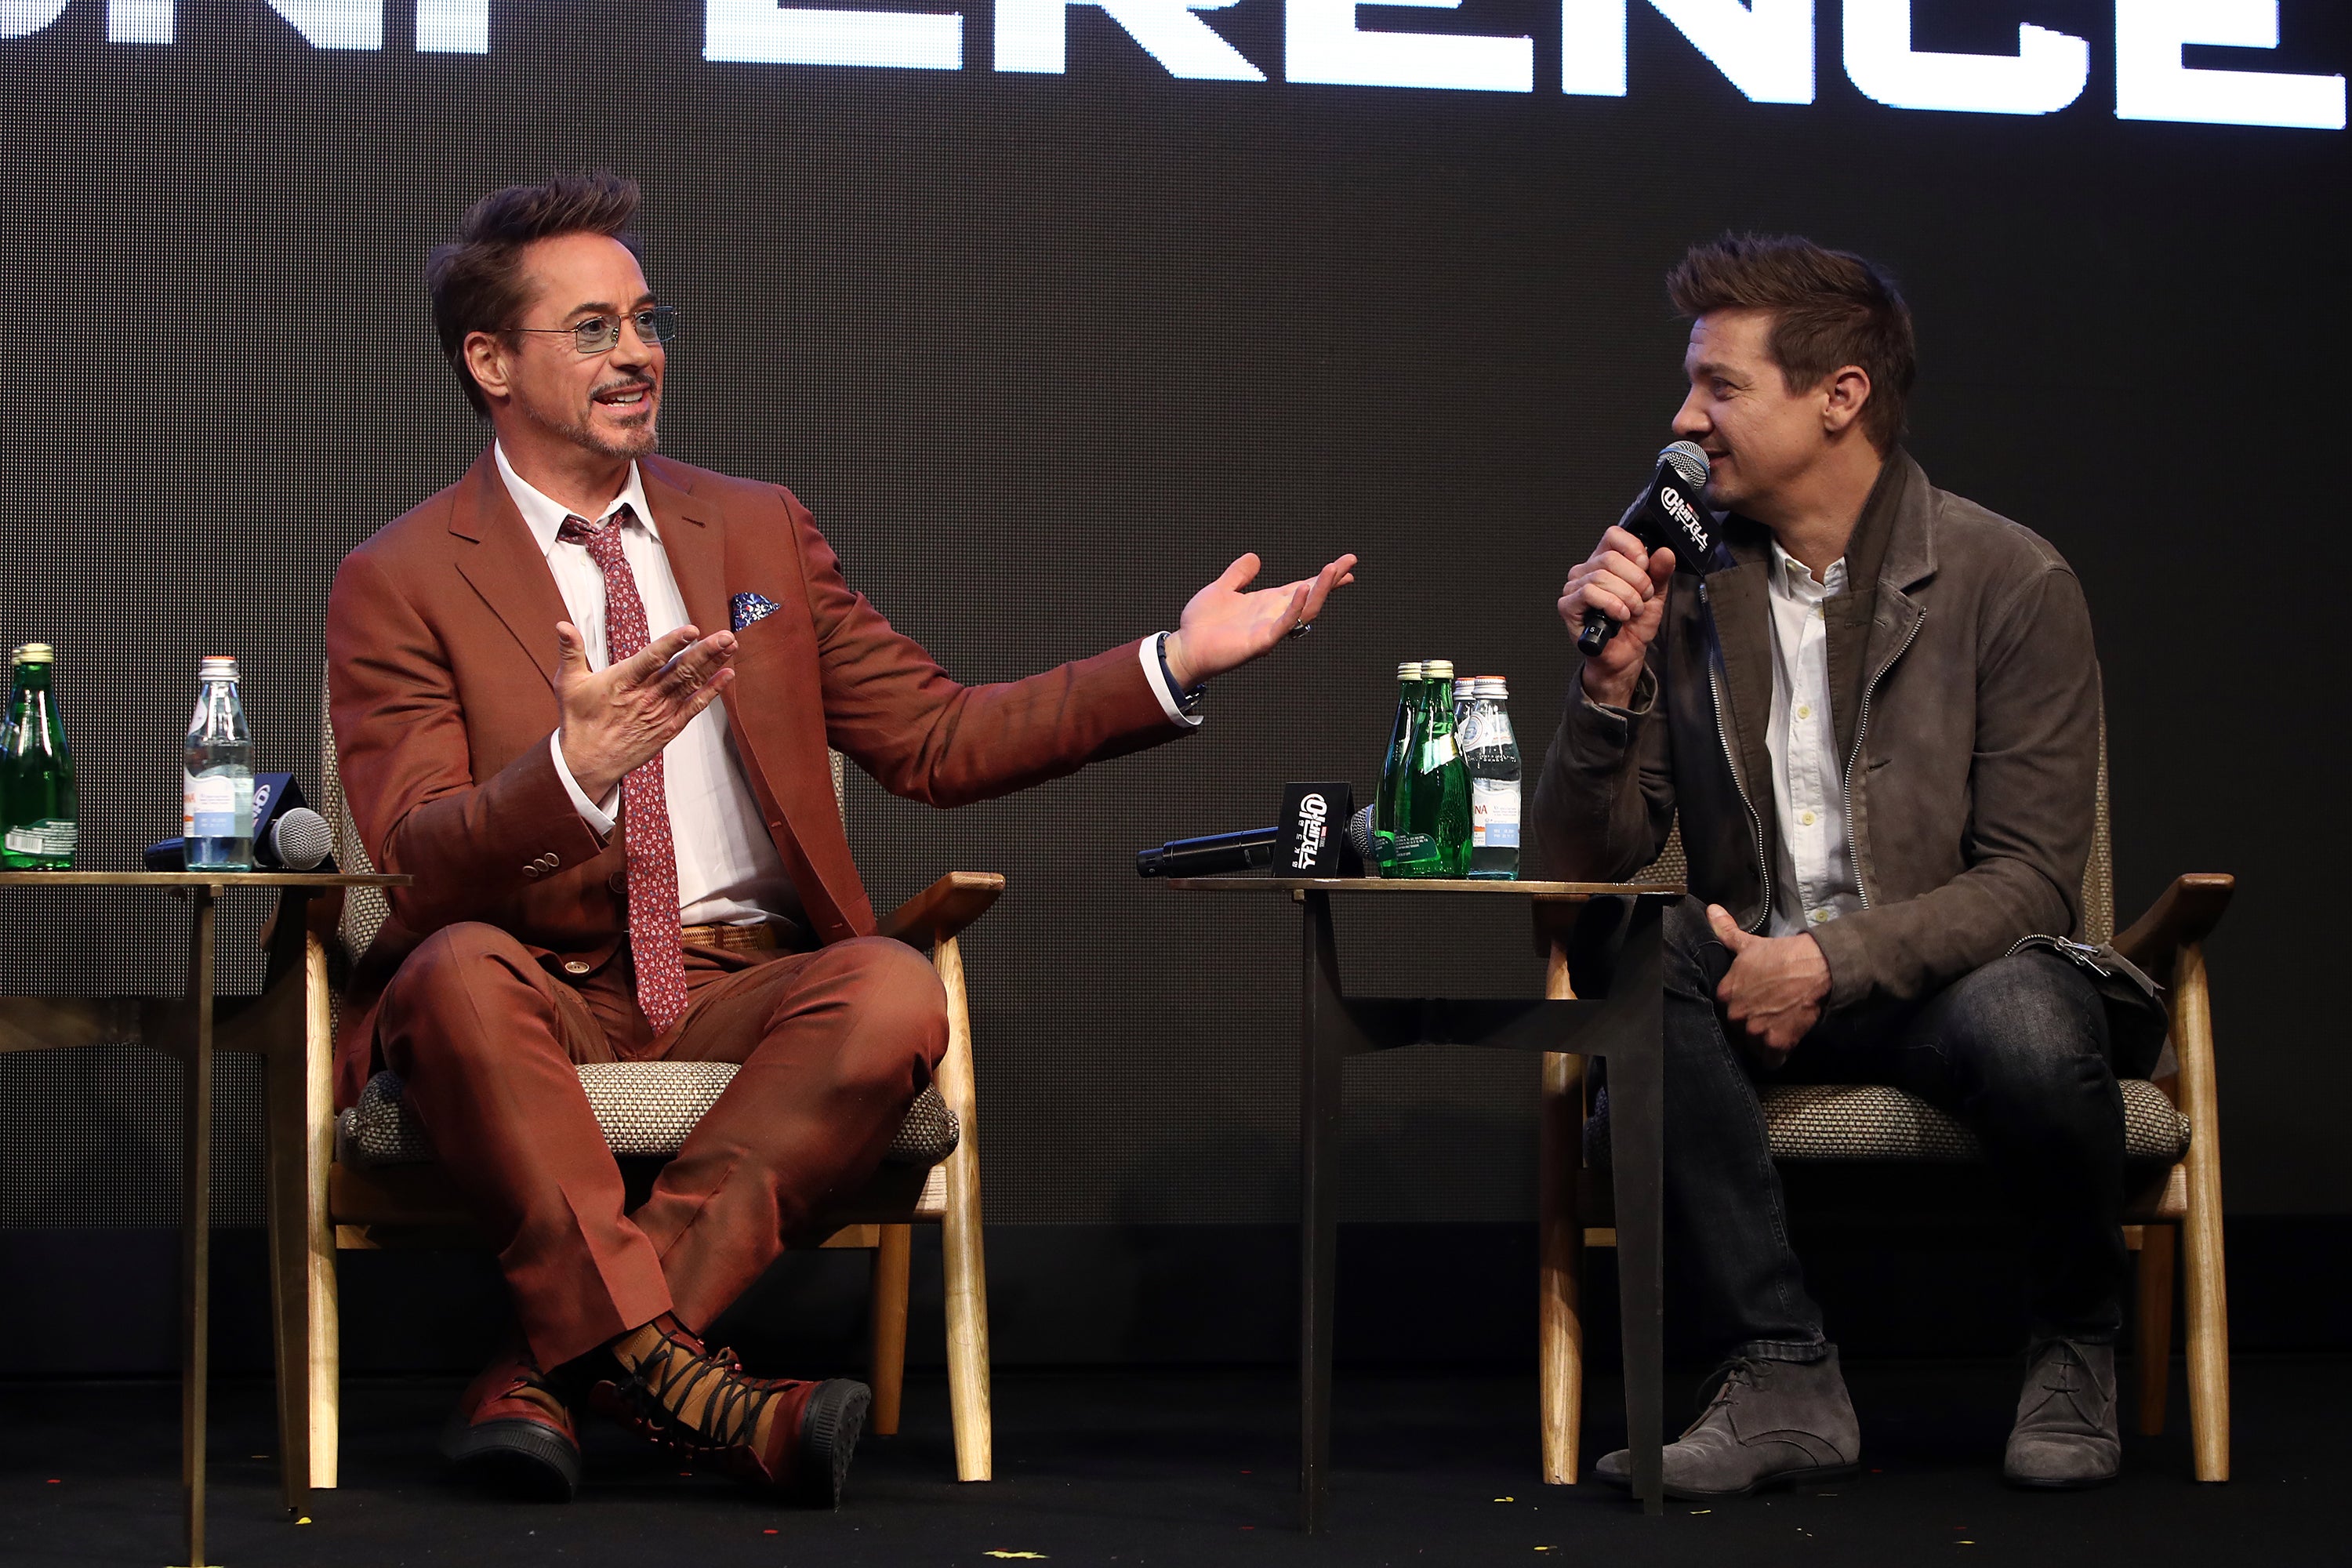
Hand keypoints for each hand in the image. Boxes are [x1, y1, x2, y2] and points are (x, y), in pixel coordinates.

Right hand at [555, 621, 737, 801]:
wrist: (587, 763)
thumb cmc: (578, 720)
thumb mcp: (568, 683)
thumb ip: (570, 651)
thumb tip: (561, 625)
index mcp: (622, 681)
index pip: (651, 658)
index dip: (672, 644)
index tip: (692, 630)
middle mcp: (645, 696)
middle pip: (680, 670)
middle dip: (705, 651)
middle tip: (726, 635)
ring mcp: (659, 713)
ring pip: (691, 684)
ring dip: (713, 664)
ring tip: (731, 645)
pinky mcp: (668, 727)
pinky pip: (694, 707)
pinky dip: (712, 692)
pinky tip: (727, 675)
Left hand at [1162, 551, 1358, 690]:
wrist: (1185, 648)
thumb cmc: (1202, 623)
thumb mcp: (1221, 589)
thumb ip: (1238, 574)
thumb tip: (1254, 557)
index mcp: (1267, 602)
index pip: (1302, 587)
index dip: (1323, 577)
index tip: (1345, 564)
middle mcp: (1273, 615)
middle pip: (1311, 597)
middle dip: (1330, 581)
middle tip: (1349, 563)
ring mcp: (1269, 629)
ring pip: (1303, 611)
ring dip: (1319, 591)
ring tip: (1332, 569)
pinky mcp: (1260, 642)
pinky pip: (1283, 625)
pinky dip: (1294, 608)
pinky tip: (1302, 590)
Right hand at [1558, 526, 1673, 708]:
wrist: (1625, 655)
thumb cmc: (1634, 625)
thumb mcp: (1654, 595)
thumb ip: (1660, 573)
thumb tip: (1665, 553)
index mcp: (1605, 560)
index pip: (1614, 535)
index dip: (1633, 549)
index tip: (1646, 567)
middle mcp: (1586, 570)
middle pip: (1611, 558)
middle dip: (1636, 581)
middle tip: (1643, 598)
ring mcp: (1574, 587)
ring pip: (1601, 576)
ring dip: (1626, 596)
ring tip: (1633, 611)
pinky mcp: (1568, 605)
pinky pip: (1589, 593)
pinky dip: (1611, 604)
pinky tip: (1620, 616)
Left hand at [1707, 904, 1830, 1064]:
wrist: (1816, 967)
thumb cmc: (1783, 955)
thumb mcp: (1749, 944)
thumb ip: (1726, 932)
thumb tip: (1711, 911)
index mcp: (1724, 994)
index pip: (1722, 1013)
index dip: (1738, 1011)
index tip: (1750, 1007)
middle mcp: (1735, 1015)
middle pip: (1736, 1033)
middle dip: (1749, 1028)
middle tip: (1766, 1017)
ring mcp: (1755, 1032)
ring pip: (1752, 1048)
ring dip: (1762, 1043)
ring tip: (1776, 1028)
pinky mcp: (1776, 1044)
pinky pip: (1770, 1062)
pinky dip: (1777, 1057)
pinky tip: (1784, 1043)